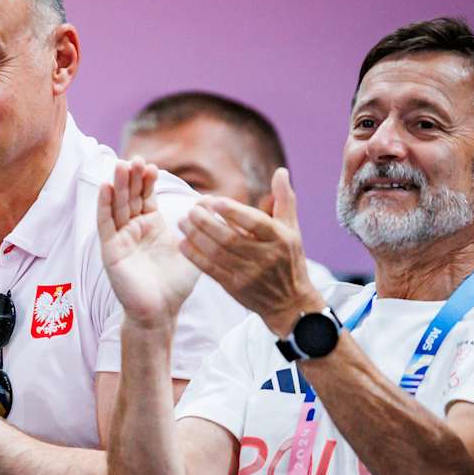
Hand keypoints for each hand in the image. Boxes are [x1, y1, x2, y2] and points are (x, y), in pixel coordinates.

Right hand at [97, 156, 200, 328]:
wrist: (161, 311)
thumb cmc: (175, 283)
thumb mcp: (192, 247)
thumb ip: (200, 225)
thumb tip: (211, 199)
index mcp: (152, 225)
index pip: (146, 196)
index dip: (147, 181)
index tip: (151, 166)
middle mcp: (134, 229)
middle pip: (130, 197)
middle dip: (131, 178)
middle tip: (133, 159)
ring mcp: (120, 238)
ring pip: (116, 206)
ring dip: (117, 186)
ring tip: (119, 166)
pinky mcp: (110, 250)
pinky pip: (105, 224)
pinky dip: (104, 206)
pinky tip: (105, 188)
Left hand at [178, 168, 323, 335]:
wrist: (290, 303)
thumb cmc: (289, 259)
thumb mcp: (292, 229)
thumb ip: (284, 200)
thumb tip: (280, 171)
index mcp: (279, 238)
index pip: (254, 222)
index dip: (232, 211)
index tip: (213, 201)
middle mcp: (265, 256)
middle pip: (230, 237)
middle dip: (206, 222)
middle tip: (190, 209)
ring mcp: (248, 274)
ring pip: (217, 253)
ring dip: (196, 237)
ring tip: (182, 222)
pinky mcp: (235, 287)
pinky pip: (210, 270)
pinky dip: (195, 256)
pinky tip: (182, 243)